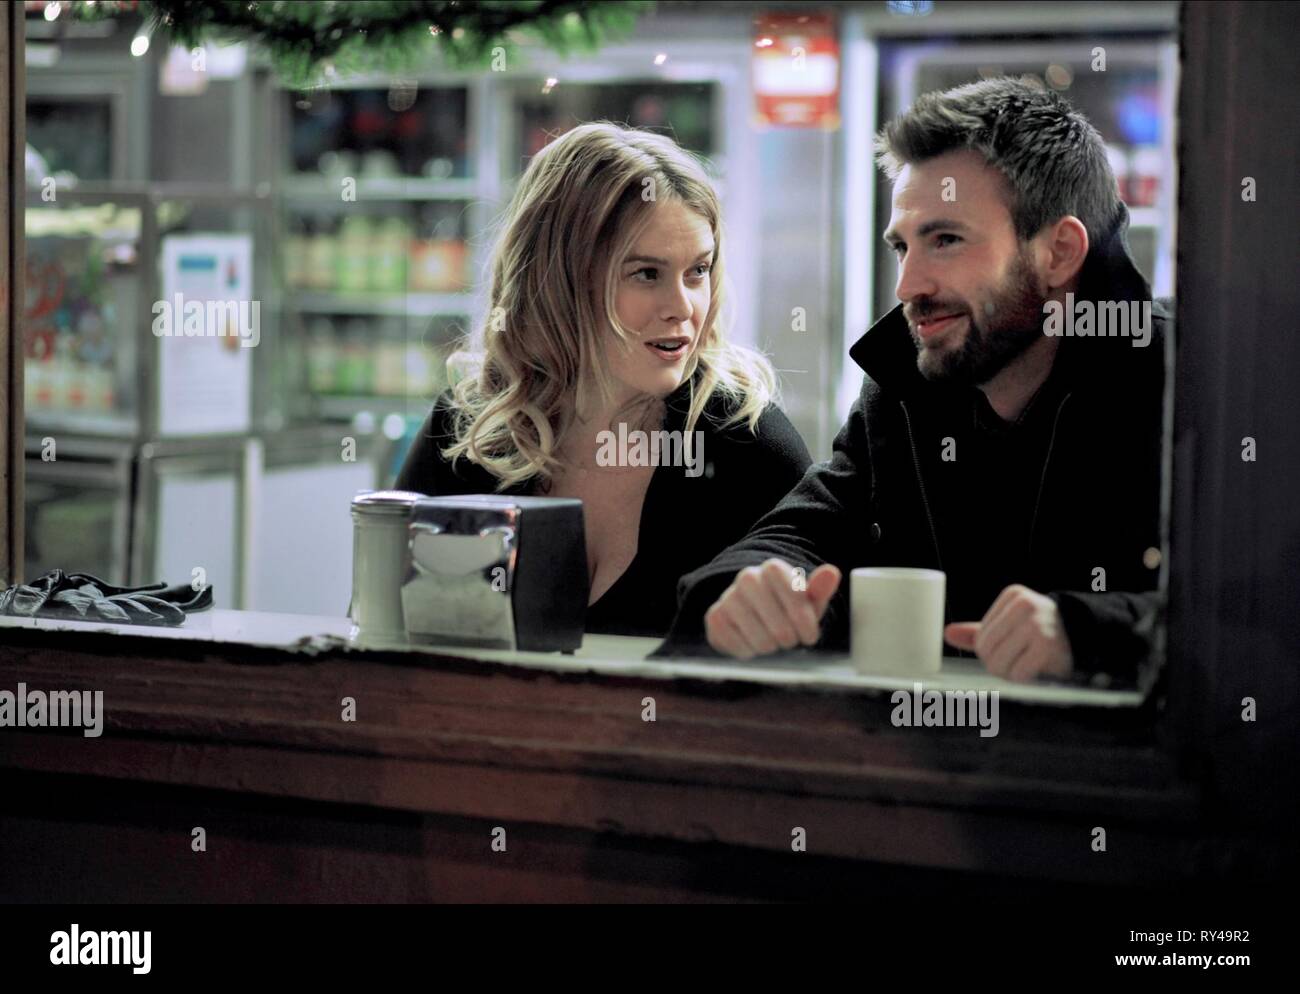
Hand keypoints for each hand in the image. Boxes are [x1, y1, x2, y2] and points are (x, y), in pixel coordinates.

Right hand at [705, 559, 840, 658]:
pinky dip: (749, 651)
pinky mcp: (715, 617)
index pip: (795, 598)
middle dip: (789, 639)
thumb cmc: (787, 607)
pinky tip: (752, 642)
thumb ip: (820, 588)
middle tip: (789, 640)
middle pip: (779, 624)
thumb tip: (832, 572)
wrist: (752, 613)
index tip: (810, 636)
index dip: (805, 623)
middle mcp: (748, 577)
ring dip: (770, 647)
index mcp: (773, 569)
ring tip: (771, 641)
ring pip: (759, 638)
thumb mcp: (808, 600)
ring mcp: (728, 597)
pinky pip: (738, 645)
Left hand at [944, 584, 1072, 682]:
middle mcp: (1025, 606)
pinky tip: (1036, 670)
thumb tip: (948, 633)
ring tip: (1026, 665)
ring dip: (1009, 673)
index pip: (981, 637)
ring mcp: (1037, 625)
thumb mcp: (1011, 625)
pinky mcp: (1047, 646)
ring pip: (998, 663)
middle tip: (1017, 662)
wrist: (1084, 638)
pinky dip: (1024, 678)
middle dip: (998, 664)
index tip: (1012, 649)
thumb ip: (979, 631)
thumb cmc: (1041, 632)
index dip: (992, 651)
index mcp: (1013, 596)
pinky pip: (1018, 674)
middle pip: (986, 650)